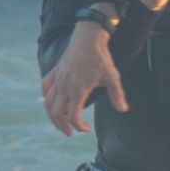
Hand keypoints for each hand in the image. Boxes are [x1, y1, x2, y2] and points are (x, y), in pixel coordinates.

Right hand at [40, 20, 124, 135]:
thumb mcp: (112, 77)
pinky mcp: (55, 72)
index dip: (79, 127)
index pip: (73, 117)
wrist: (88, 38)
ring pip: (48, 103)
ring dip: (52, 116)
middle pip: (56, 114)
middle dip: (62, 126)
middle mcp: (64, 87)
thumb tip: (124, 110)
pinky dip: (46, 98)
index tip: (86, 129)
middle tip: (69, 132)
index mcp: (78, 90)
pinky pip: (45, 88)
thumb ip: (117, 95)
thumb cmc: (101, 58)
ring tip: (60, 122)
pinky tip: (51, 102)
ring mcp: (58, 79)